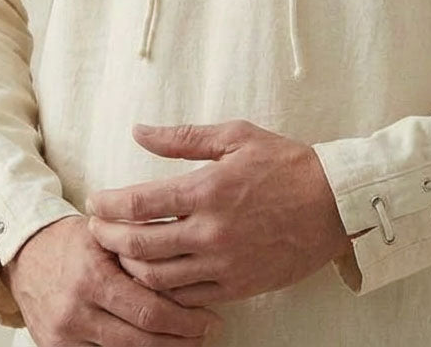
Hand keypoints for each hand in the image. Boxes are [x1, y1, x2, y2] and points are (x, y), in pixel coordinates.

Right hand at [0, 214, 224, 345]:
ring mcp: (64, 335)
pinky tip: (154, 344)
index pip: (148, 310)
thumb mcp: (107, 235)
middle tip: (207, 332)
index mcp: (93, 277)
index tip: (210, 318)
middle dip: (180, 340)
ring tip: (188, 340)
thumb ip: (141, 252)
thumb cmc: (74, 240)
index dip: (185, 320)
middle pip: (140, 339)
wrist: (25, 254)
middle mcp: (77, 311)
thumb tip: (188, 268)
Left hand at [84, 120, 351, 306]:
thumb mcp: (236, 137)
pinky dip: (162, 290)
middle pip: (138, 246)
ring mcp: (223, 264)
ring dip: (129, 268)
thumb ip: (183, 138)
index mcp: (207, 190)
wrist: (335, 204)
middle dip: (108, 238)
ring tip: (119, 253)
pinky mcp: (237, 286)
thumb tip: (139, 132)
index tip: (95, 201)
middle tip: (96, 229)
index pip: (139, 204)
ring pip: (157, 278)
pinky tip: (154, 275)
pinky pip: (185, 298)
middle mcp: (210, 232)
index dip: (108, 204)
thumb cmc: (286, 164)